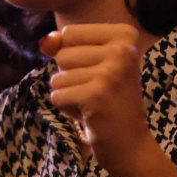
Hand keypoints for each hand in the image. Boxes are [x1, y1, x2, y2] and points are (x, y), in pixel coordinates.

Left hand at [41, 24, 153, 176]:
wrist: (131, 143)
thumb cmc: (108, 99)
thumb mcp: (91, 63)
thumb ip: (64, 44)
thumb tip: (45, 42)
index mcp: (125, 34)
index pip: (69, 33)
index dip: (74, 56)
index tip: (101, 72)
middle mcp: (123, 49)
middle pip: (63, 55)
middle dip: (71, 77)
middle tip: (98, 91)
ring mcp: (111, 72)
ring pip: (58, 77)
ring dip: (70, 94)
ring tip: (94, 102)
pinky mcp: (96, 95)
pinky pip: (57, 95)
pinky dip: (67, 108)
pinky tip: (89, 114)